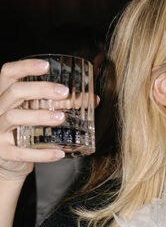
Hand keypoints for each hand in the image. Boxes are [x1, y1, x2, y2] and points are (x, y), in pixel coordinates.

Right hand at [0, 58, 69, 181]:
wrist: (9, 160)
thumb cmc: (26, 129)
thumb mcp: (40, 111)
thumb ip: (64, 103)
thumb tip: (95, 99)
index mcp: (6, 94)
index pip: (8, 72)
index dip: (25, 66)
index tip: (46, 66)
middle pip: (15, 92)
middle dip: (40, 89)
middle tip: (64, 92)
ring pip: (14, 117)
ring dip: (39, 116)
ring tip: (61, 118)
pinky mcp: (3, 152)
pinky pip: (21, 152)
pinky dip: (41, 154)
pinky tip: (59, 153)